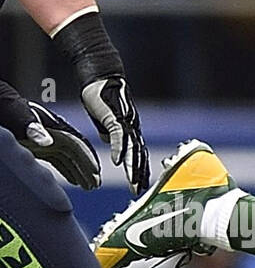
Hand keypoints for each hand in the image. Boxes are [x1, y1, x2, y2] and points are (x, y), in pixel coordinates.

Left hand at [13, 102, 100, 189]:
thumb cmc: (6, 107)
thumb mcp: (18, 115)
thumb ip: (32, 126)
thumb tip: (48, 142)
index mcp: (52, 127)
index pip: (76, 144)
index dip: (87, 158)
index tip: (96, 172)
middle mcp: (53, 135)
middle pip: (75, 154)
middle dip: (87, 169)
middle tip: (95, 185)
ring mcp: (46, 141)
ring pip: (68, 159)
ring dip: (79, 172)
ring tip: (89, 186)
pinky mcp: (37, 147)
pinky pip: (58, 161)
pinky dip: (67, 171)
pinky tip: (74, 181)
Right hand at [80, 75, 148, 194]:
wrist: (100, 75)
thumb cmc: (101, 97)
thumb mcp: (105, 121)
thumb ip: (111, 136)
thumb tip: (115, 151)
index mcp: (130, 131)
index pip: (137, 155)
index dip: (139, 170)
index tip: (140, 186)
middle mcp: (131, 129)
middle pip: (138, 155)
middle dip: (139, 175)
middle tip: (139, 192)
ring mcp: (125, 123)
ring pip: (132, 149)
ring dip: (132, 168)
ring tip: (133, 183)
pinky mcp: (115, 117)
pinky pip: (118, 136)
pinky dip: (118, 149)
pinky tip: (117, 162)